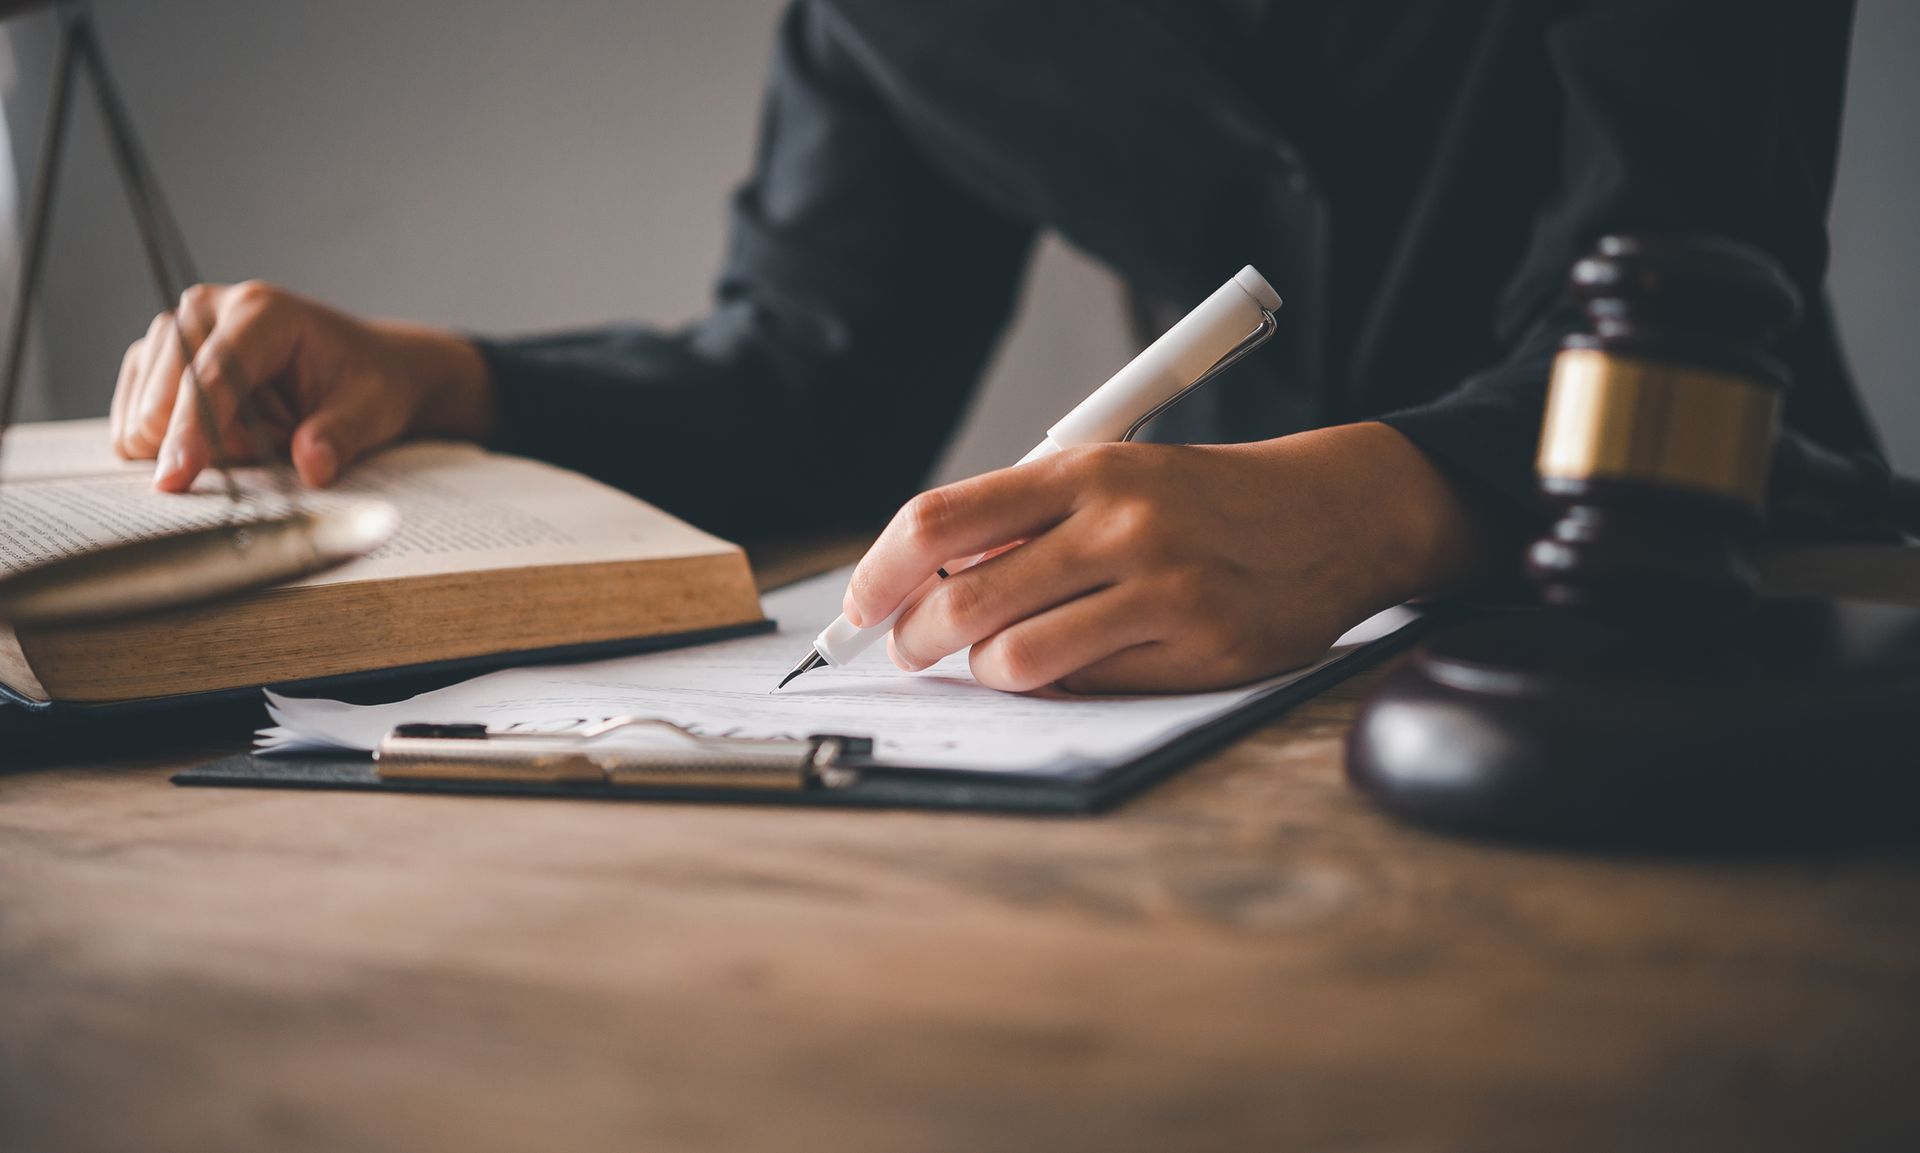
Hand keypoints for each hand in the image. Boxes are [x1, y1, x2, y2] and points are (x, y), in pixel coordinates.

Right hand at [110, 281, 494, 490]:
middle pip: (164, 400)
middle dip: (214, 444)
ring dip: (200, 443)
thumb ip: (341, 436)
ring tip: (259, 427)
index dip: (191, 431)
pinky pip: (137, 424)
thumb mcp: (372, 410)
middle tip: (279, 436)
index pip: (210, 376)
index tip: (174, 481)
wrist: (362, 366)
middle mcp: (205, 308)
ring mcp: (172, 330)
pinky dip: (182, 442)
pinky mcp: (153, 358)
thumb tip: (313, 466)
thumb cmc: (368, 384)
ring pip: (146, 417)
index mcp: (261, 311)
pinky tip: (227, 428)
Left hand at [842, 423, 1485, 693]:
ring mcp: (1157, 587)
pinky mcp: (1194, 645)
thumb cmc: (1199, 502)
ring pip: (1010, 658)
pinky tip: (1077, 662)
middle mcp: (1116, 522)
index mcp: (1082, 469)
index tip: (859, 608)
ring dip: (986, 671)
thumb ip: (1025, 522)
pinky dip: (1057, 686)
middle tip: (916, 650)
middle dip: (917, 639)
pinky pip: (1081, 686)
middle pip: (960, 598)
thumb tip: (922, 583)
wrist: (1328, 515)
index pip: (938, 520)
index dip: (879, 573)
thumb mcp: (1111, 479)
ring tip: (1001, 658)